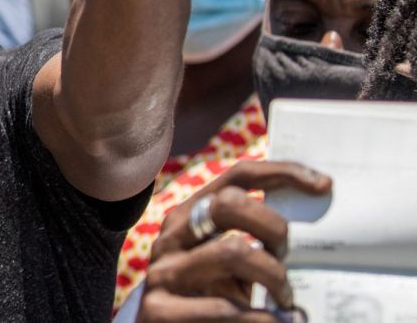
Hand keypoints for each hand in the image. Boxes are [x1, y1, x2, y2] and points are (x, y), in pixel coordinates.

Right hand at [137, 161, 331, 321]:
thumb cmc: (214, 300)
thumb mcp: (229, 266)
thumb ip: (251, 243)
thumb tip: (311, 221)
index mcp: (188, 216)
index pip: (236, 177)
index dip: (281, 172)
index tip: (322, 185)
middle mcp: (170, 237)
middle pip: (228, 204)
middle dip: (273, 228)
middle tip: (288, 258)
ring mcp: (162, 273)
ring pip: (232, 251)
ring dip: (274, 278)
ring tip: (287, 301)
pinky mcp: (159, 311)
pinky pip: (225, 310)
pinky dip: (264, 320)